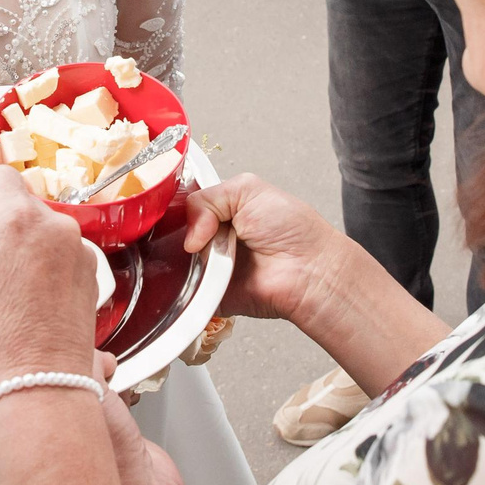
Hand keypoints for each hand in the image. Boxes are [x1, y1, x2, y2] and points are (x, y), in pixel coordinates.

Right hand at [0, 169, 100, 388]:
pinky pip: (60, 256)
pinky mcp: (90, 276)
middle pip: (22, 204)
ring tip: (3, 290)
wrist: (39, 383)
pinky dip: (43, 268)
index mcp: (18, 216)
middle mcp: (56, 225)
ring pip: (41, 232)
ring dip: (22, 247)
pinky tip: (27, 301)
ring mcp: (78, 251)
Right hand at [182, 174, 354, 326]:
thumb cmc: (293, 229)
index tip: (174, 209)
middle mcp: (211, 238)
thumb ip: (207, 198)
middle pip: (174, 233)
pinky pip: (185, 290)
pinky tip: (206, 273)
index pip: (183, 206)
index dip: (175, 207)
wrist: (310, 270)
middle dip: (179, 231)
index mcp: (220, 211)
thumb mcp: (247, 189)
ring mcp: (208, 267)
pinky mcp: (208, 295)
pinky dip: (189, 283)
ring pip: (176, 261)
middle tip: (205, 233)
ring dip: (188, 256)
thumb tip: (188, 235)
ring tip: (212, 253)